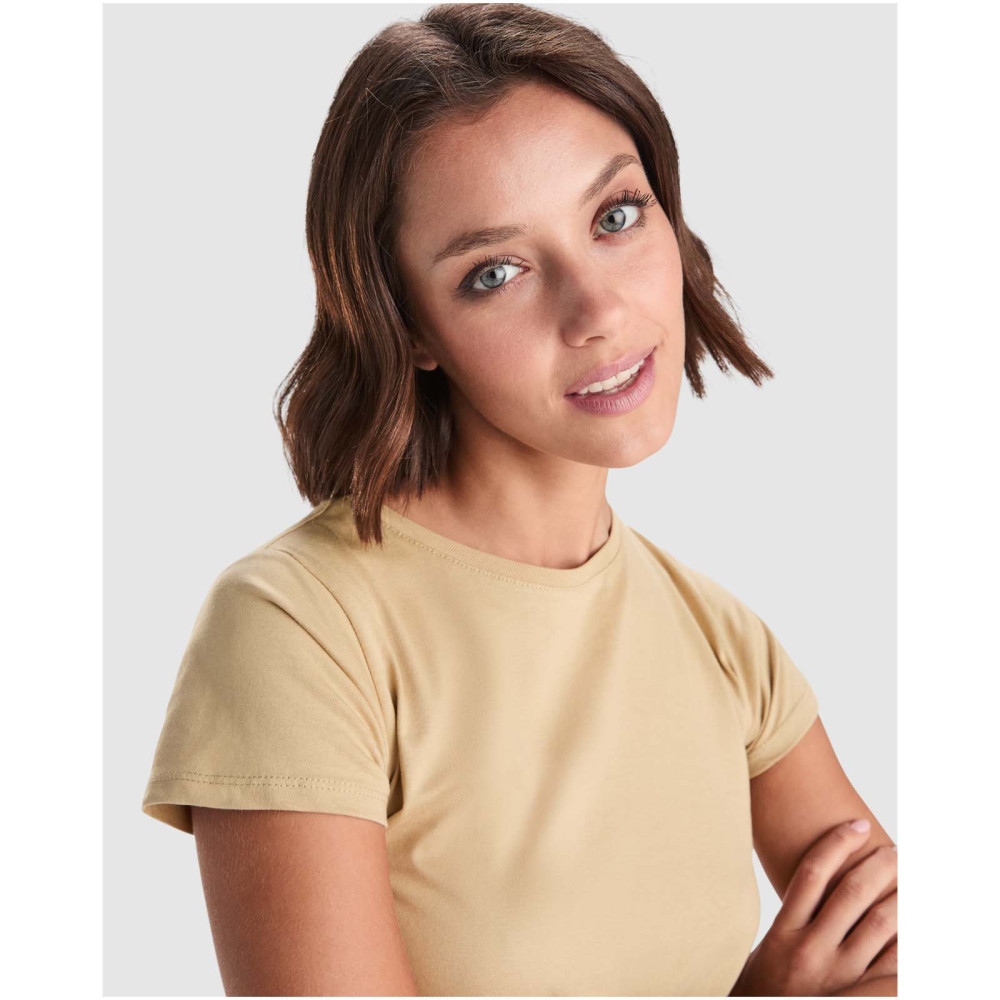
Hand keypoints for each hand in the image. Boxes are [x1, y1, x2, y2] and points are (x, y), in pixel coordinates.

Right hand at [729, 819, 896, 996]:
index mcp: (783, 932)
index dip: (837, 843)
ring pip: (881, 925)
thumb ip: (792, 918)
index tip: (857, 825)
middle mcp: (811, 950)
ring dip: (902, 897)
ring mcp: (840, 977)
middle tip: (896, 852)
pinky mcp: (859, 995)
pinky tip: (916, 927)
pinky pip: (895, 967)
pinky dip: (910, 943)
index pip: (812, 873)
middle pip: (853, 892)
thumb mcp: (768, 947)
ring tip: (911, 882)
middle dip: (880, 866)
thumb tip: (817, 882)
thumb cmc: (764, 988)